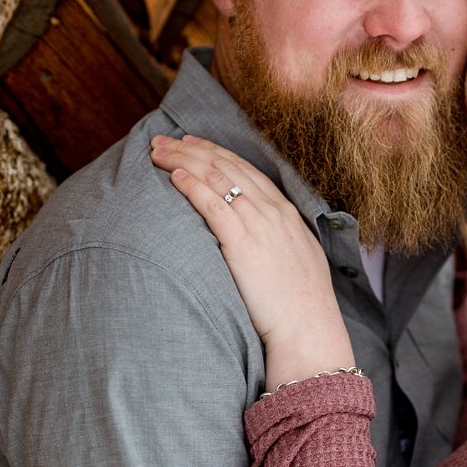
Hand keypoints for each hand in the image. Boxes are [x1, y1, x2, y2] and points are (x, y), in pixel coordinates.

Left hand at [150, 137, 353, 386]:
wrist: (308, 327)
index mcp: (285, 212)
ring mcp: (259, 224)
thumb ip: (277, 240)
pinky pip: (214, 206)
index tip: (191, 142)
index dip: (215, 151)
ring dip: (184, 161)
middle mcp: (272, 211)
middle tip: (163, 139)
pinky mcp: (243, 244)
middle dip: (192, 148)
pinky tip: (175, 177)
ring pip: (217, 179)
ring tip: (158, 152)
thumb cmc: (300, 303)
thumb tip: (258, 238)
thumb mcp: (296, 259)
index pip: (245, 169)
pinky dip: (193, 187)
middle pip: (227, 166)